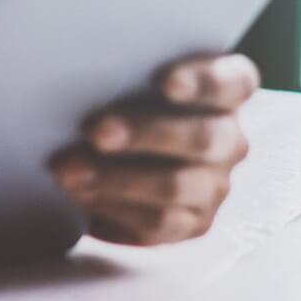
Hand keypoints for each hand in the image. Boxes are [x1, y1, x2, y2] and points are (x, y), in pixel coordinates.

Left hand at [47, 54, 257, 245]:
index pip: (232, 82)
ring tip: (68, 170)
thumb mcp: (128, 82)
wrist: (115, 161)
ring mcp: (214, 185)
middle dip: (144, 134)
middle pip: (201, 137)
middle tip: (97, 131)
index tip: (166, 82)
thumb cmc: (123, 102)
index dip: (204, 81)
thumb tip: (81, 78)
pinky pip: (157, 220)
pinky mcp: (193, 223)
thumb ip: (123, 76)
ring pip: (174, 185)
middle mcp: (229, 139)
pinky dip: (112, 206)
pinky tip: (79, 192)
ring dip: (116, 179)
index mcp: (226, 92)